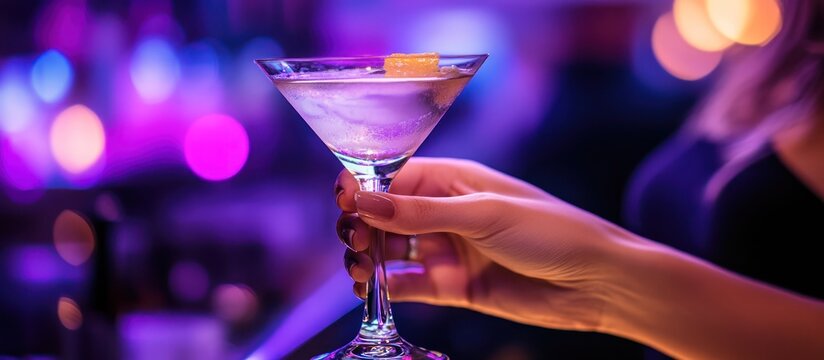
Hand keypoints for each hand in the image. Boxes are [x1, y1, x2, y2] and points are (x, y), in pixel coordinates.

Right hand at [334, 158, 631, 330]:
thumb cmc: (550, 232)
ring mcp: (446, 249)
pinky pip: (407, 284)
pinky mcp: (452, 285)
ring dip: (367, 256)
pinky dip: (384, 285)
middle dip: (360, 224)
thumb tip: (362, 201)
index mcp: (452, 179)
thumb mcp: (484, 215)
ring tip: (359, 268)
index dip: (362, 187)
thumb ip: (421, 213)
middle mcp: (443, 212)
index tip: (343, 202)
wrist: (596, 283)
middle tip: (354, 241)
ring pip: (389, 250)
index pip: (391, 177)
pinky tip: (370, 287)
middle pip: (383, 215)